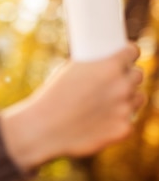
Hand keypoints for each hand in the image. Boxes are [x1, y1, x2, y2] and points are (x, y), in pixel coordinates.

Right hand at [1, 42, 144, 170]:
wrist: (42, 129)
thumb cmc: (51, 99)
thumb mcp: (69, 73)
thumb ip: (91, 69)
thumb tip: (101, 68)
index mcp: (110, 66)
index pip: (132, 51)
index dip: (129, 53)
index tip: (127, 56)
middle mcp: (122, 85)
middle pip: (137, 75)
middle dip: (128, 76)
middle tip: (116, 81)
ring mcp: (125, 108)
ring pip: (137, 98)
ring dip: (128, 98)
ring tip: (112, 102)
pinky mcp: (123, 129)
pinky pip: (128, 121)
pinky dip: (117, 121)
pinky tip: (104, 122)